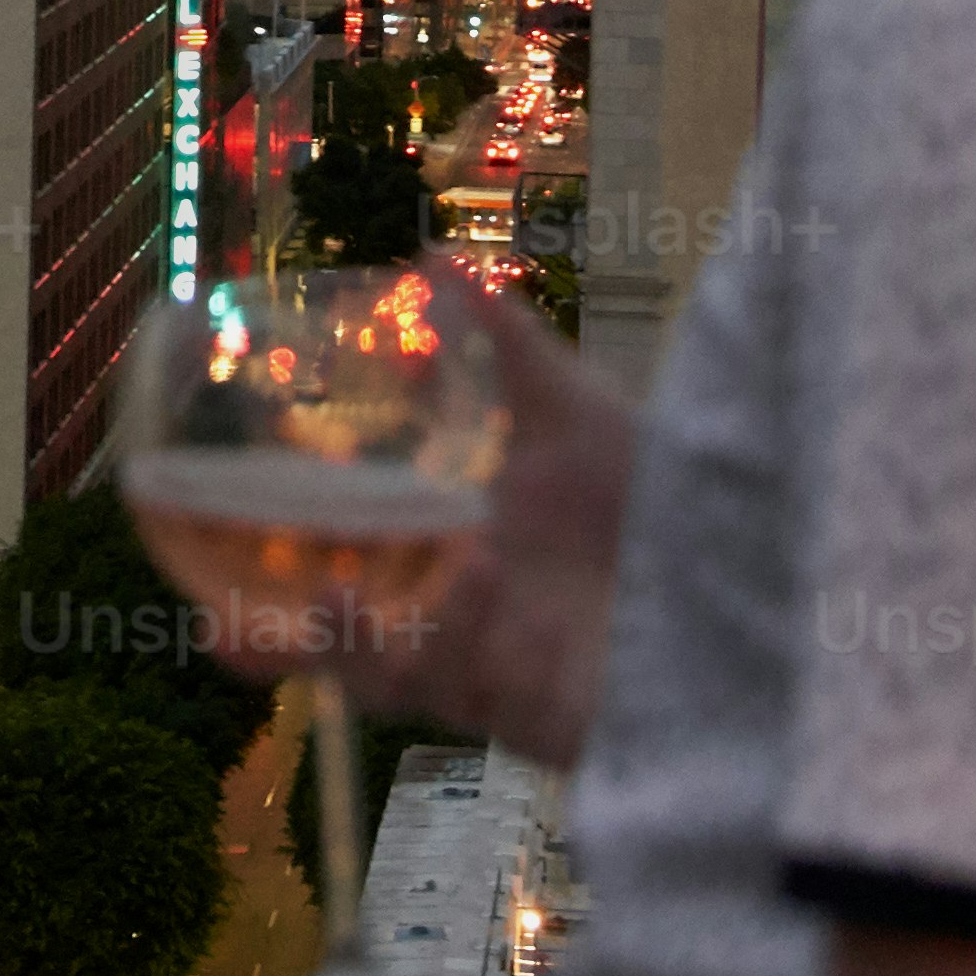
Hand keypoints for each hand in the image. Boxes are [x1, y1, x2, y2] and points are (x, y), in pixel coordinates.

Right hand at [162, 297, 637, 769]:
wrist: (763, 567)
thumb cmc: (657, 502)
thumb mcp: (576, 413)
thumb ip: (503, 346)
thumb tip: (428, 259)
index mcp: (447, 578)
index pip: (344, 616)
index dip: (274, 634)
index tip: (213, 628)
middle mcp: (466, 640)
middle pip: (360, 670)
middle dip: (307, 656)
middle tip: (259, 625)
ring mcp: (513, 681)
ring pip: (419, 690)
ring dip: (404, 641)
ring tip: (441, 572)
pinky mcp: (561, 716)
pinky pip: (504, 699)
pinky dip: (488, 640)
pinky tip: (500, 590)